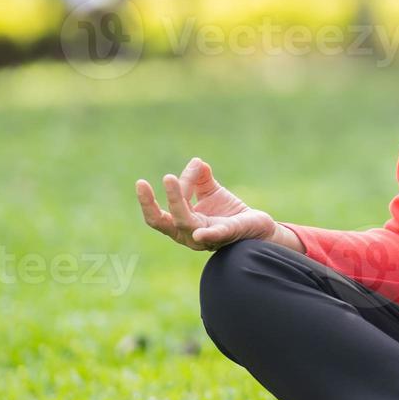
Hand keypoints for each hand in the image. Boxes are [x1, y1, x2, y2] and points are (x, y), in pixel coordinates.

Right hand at [135, 158, 282, 250]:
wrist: (258, 227)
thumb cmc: (229, 213)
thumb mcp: (211, 191)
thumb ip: (200, 177)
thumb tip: (196, 162)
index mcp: (181, 224)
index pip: (161, 211)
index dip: (171, 188)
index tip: (186, 169)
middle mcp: (189, 234)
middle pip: (163, 222)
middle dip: (149, 204)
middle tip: (141, 184)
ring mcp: (206, 237)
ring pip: (185, 223)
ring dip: (176, 200)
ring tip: (170, 179)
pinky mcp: (227, 235)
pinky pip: (215, 236)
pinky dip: (208, 235)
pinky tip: (200, 233)